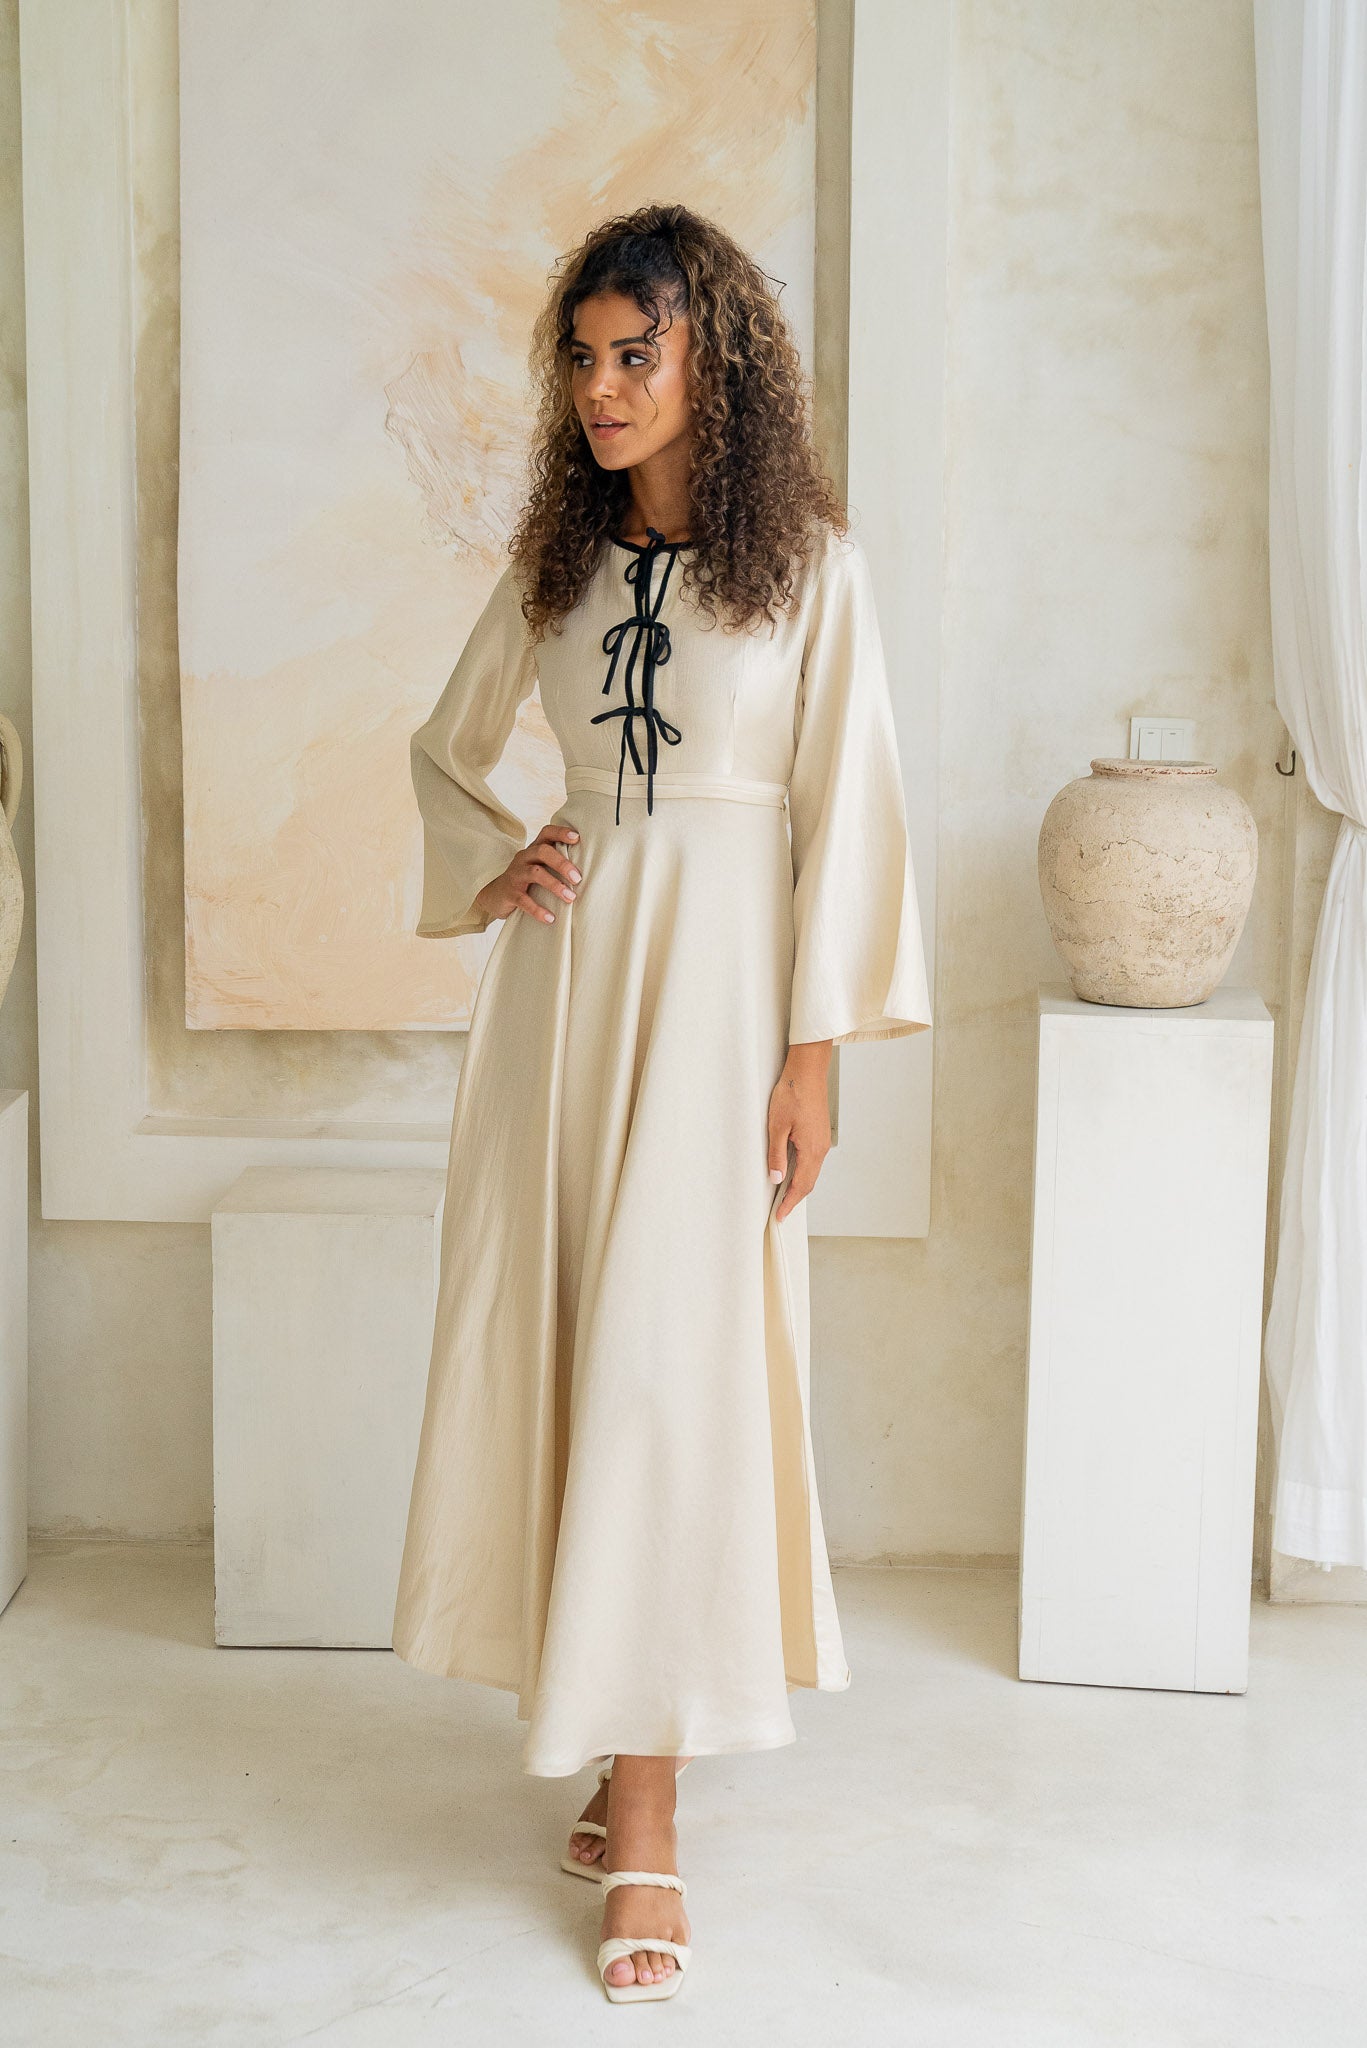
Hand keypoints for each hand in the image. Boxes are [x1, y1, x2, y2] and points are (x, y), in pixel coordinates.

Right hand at [475, 821, 580, 925]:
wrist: (494, 895)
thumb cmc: (525, 880)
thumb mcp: (538, 867)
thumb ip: (555, 863)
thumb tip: (590, 867)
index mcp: (533, 850)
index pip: (546, 833)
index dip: (561, 832)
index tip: (577, 838)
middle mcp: (523, 858)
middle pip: (542, 851)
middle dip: (562, 863)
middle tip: (578, 878)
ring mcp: (515, 875)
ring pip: (535, 873)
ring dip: (555, 885)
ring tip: (570, 898)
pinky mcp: (510, 893)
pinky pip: (524, 900)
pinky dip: (538, 909)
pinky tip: (551, 918)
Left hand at [767, 1040, 832, 1220]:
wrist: (807, 1071)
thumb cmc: (792, 1094)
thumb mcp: (776, 1126)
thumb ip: (776, 1155)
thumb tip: (776, 1178)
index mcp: (811, 1150)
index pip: (801, 1186)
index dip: (789, 1203)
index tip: (779, 1217)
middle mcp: (821, 1149)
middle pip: (809, 1182)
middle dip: (794, 1198)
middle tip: (780, 1211)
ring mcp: (822, 1141)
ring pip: (811, 1172)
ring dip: (798, 1185)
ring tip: (783, 1195)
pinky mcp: (819, 1133)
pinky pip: (812, 1160)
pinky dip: (802, 1171)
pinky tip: (791, 1171)